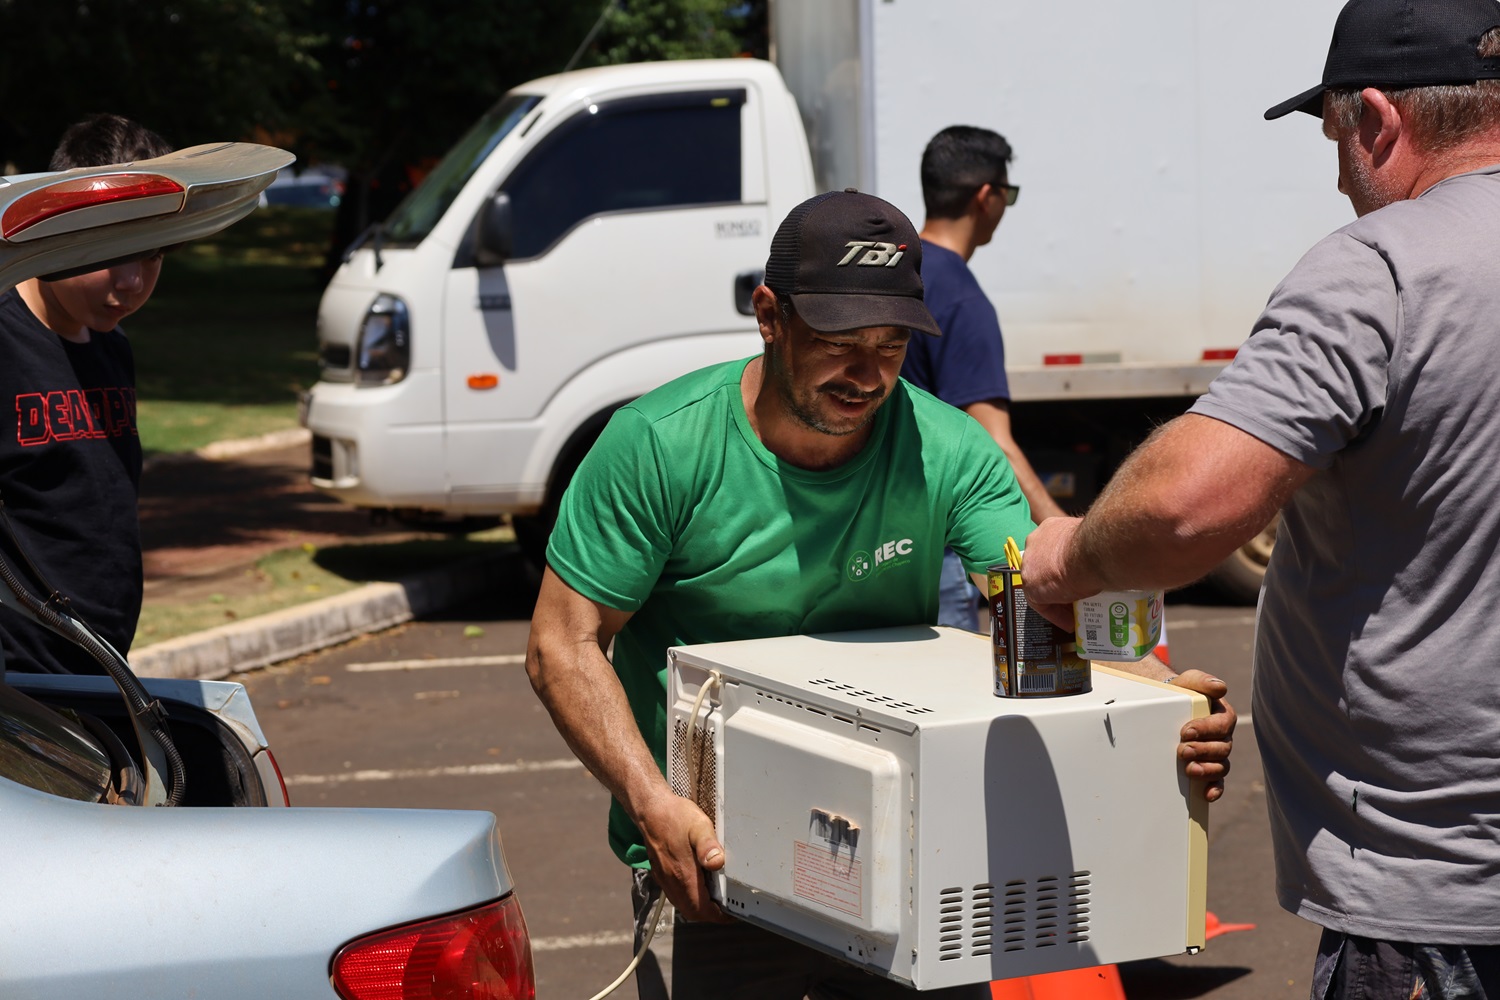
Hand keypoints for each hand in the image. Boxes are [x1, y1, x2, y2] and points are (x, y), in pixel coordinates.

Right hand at [638, 791, 731, 923]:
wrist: (650, 810)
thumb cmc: (674, 816)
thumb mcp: (698, 826)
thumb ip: (708, 845)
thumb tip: (717, 862)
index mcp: (683, 875)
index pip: (702, 909)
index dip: (719, 916)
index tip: (732, 914)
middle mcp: (672, 881)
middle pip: (692, 912)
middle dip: (710, 915)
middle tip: (727, 908)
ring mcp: (665, 879)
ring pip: (683, 905)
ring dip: (699, 907)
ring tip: (716, 899)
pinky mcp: (661, 873)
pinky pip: (676, 895)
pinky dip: (689, 898)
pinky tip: (698, 885)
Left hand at [1019, 516, 1095, 626]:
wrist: (1095, 550)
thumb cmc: (1101, 541)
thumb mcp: (1093, 540)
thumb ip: (1090, 546)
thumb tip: (1105, 553)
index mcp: (1050, 528)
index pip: (1052, 549)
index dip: (1063, 565)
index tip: (1076, 576)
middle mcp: (1035, 542)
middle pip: (1044, 568)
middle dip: (1058, 583)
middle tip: (1074, 596)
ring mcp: (1030, 564)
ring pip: (1042, 586)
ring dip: (1058, 601)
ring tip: (1075, 612)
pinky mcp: (1031, 586)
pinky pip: (1042, 605)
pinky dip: (1056, 615)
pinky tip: (1070, 623)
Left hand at [1169, 669, 1235, 801]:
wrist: (1168, 707)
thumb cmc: (1182, 693)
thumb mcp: (1190, 681)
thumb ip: (1203, 681)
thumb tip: (1220, 688)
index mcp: (1223, 716)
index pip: (1221, 725)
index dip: (1205, 729)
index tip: (1186, 731)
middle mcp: (1223, 737)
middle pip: (1221, 748)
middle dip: (1202, 750)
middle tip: (1182, 750)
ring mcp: (1217, 755)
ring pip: (1221, 767)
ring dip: (1207, 770)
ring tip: (1189, 769)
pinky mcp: (1208, 768)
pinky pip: (1218, 783)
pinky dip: (1215, 789)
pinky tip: (1206, 795)